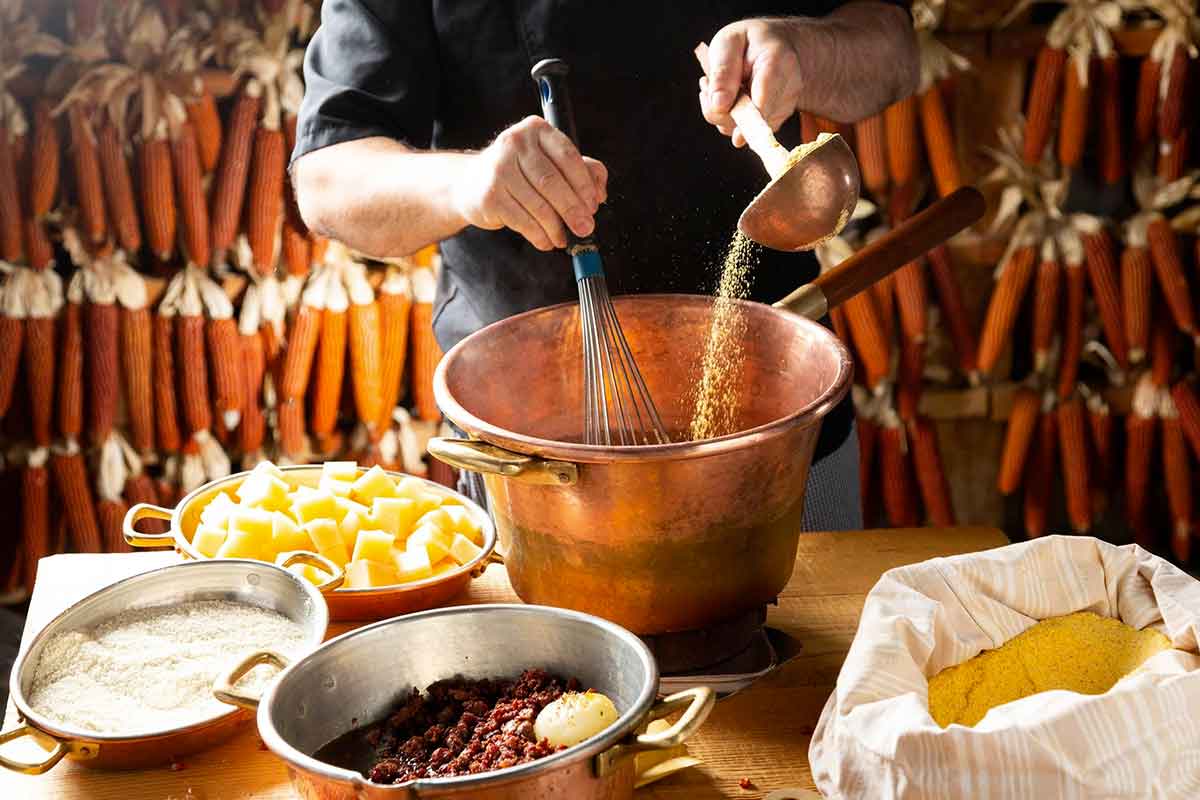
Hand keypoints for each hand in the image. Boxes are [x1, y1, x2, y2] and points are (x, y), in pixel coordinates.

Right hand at [450, 116, 607, 250]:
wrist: (472, 183)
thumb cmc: (520, 172)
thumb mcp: (551, 162)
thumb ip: (582, 170)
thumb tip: (600, 192)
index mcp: (536, 129)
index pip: (567, 156)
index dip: (584, 184)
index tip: (593, 205)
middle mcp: (515, 143)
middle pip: (552, 182)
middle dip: (573, 210)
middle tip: (586, 227)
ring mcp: (499, 169)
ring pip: (538, 205)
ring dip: (556, 228)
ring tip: (564, 238)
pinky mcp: (490, 195)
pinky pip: (523, 221)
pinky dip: (539, 235)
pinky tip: (546, 240)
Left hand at [697, 18, 805, 147]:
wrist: (779, 45)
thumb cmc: (750, 41)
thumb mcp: (729, 41)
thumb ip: (722, 71)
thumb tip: (719, 106)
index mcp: (777, 62)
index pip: (765, 100)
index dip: (750, 121)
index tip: (738, 137)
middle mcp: (788, 88)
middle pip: (751, 120)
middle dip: (721, 109)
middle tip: (707, 82)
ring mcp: (784, 107)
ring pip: (744, 130)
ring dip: (724, 113)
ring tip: (721, 86)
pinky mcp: (776, 120)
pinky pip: (745, 132)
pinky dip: (731, 119)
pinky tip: (731, 97)